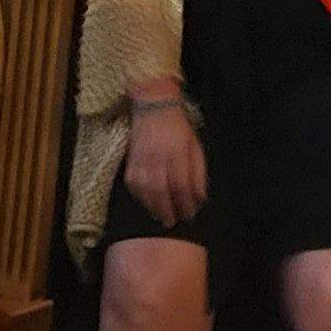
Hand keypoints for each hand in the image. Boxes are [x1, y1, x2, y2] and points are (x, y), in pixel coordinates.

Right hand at [124, 101, 207, 226]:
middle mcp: (158, 158)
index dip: (186, 203)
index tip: (190, 215)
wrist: (153, 108)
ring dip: (152, 206)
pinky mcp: (130, 160)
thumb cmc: (179, 129)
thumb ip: (198, 173)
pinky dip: (139, 196)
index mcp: (178, 154)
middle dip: (167, 209)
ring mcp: (141, 159)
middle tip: (172, 223)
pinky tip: (145, 202)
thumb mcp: (196, 148)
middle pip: (161, 190)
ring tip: (159, 217)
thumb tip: (200, 197)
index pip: (182, 185)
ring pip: (145, 189)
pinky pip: (132, 183)